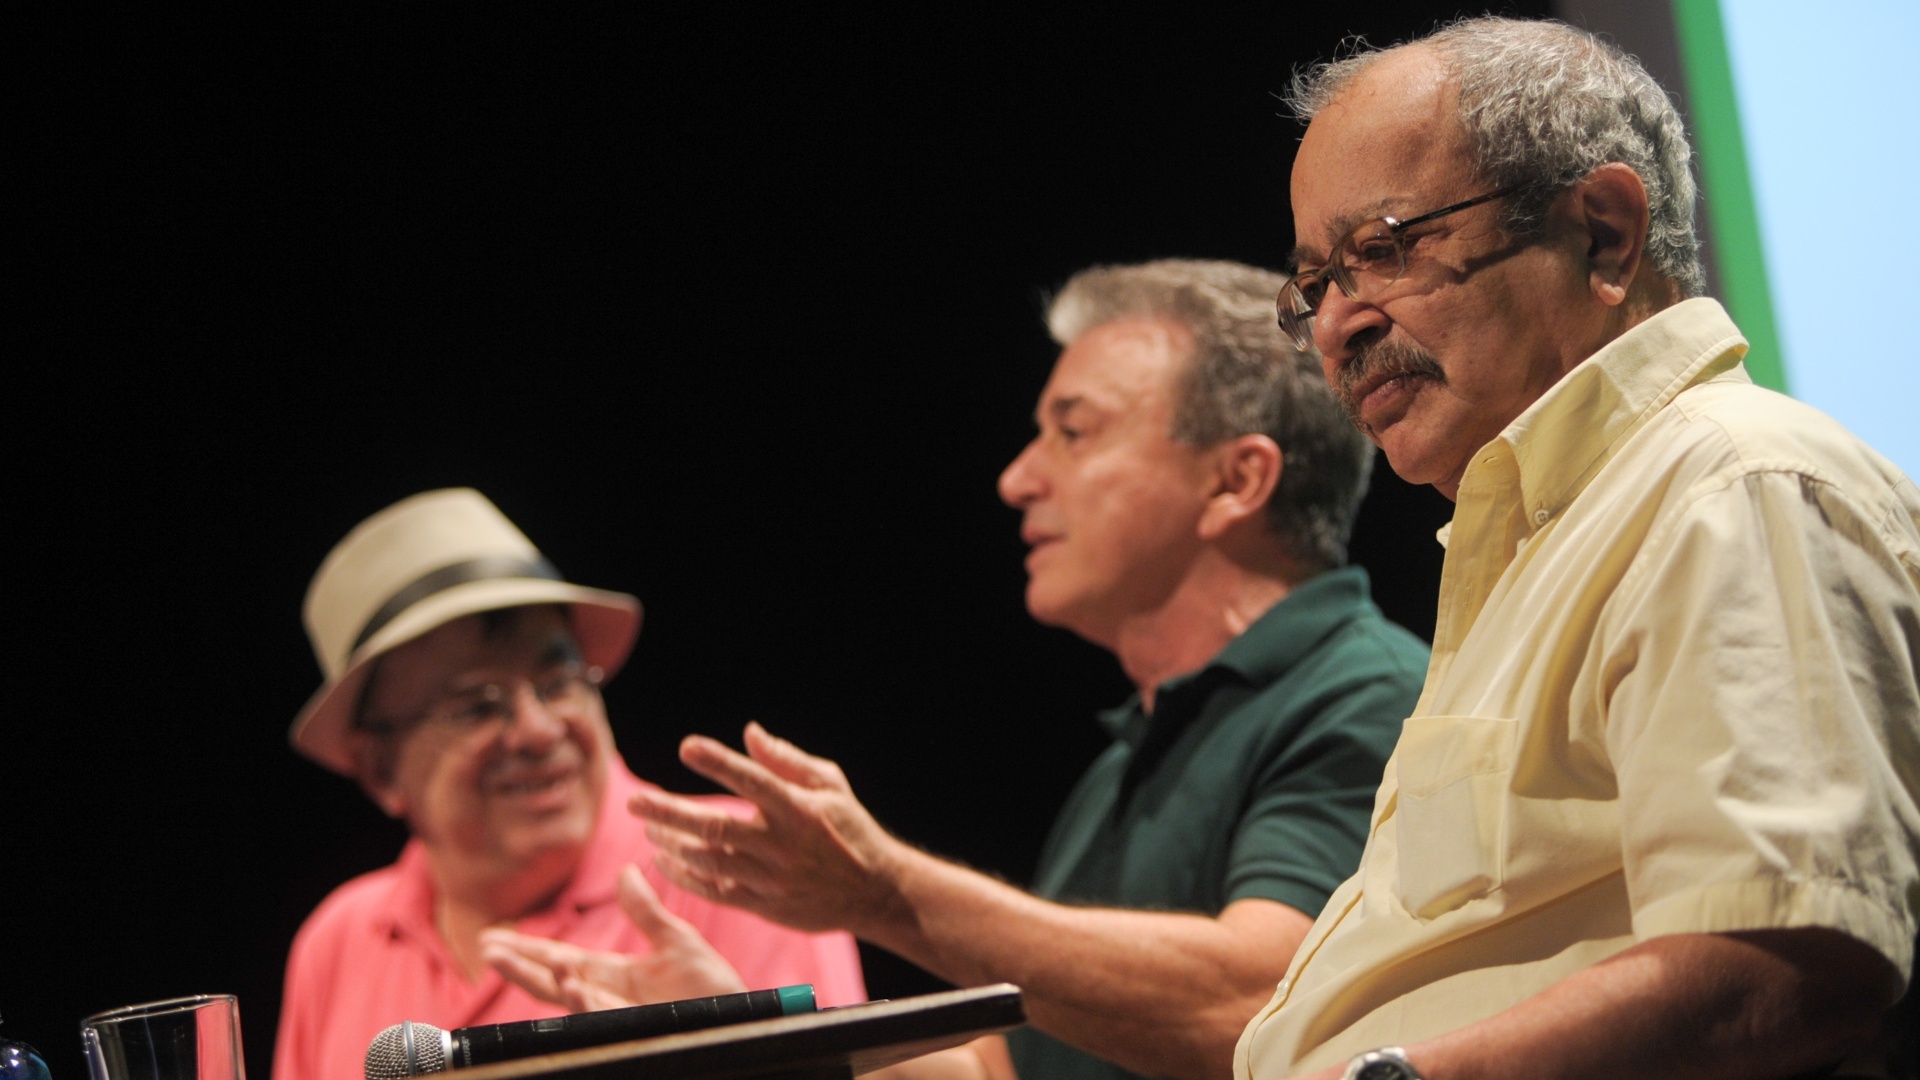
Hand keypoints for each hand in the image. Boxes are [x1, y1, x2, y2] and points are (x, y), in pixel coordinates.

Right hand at [480, 864, 747, 1010]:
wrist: (743, 1017)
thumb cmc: (712, 988)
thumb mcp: (678, 940)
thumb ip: (646, 911)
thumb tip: (624, 871)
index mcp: (615, 975)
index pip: (562, 959)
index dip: (529, 949)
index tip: (494, 937)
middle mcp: (609, 997)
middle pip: (552, 980)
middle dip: (518, 964)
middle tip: (484, 948)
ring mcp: (619, 1016)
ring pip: (568, 1000)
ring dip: (537, 980)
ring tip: (505, 959)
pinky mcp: (635, 1030)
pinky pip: (603, 1017)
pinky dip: (584, 1002)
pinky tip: (570, 985)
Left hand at [627, 722, 908, 935]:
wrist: (874, 891)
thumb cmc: (849, 828)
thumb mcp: (829, 784)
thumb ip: (786, 760)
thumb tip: (749, 732)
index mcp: (798, 808)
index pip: (752, 780)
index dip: (718, 763)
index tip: (687, 747)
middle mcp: (781, 843)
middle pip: (714, 827)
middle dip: (668, 813)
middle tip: (633, 801)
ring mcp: (772, 878)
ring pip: (708, 861)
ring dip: (671, 844)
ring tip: (648, 827)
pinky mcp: (766, 906)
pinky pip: (716, 892)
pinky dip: (687, 877)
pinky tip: (666, 861)